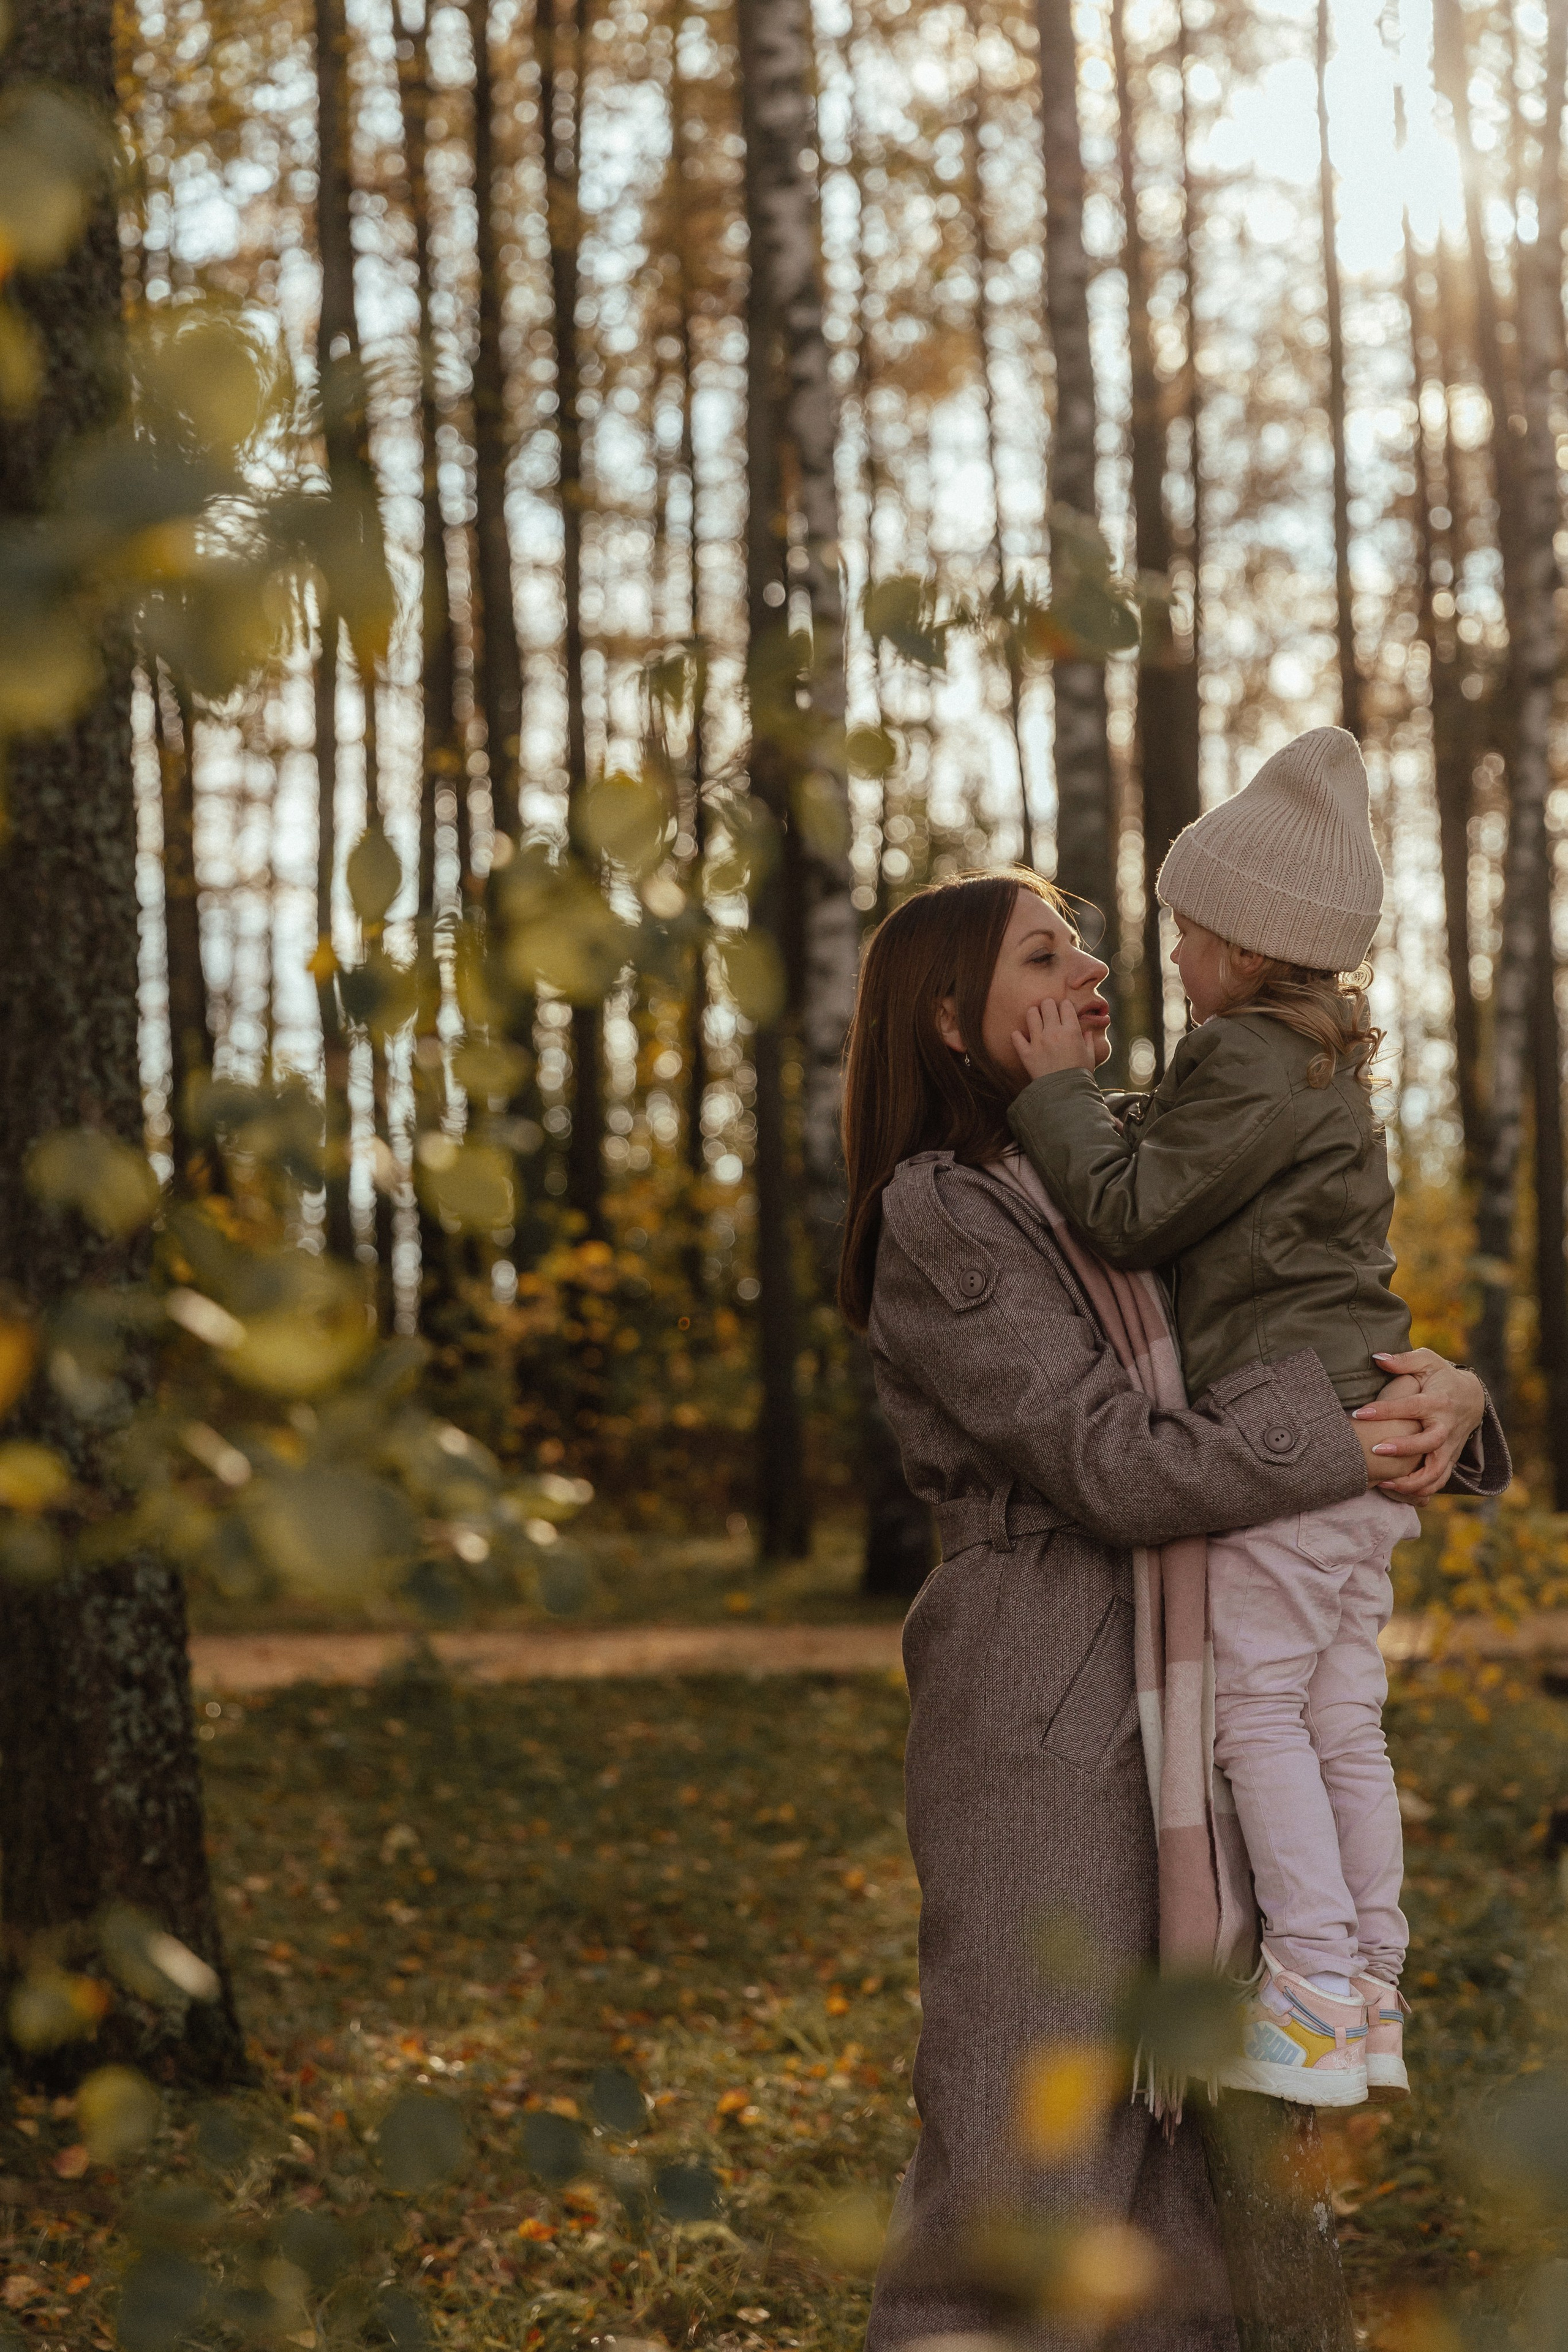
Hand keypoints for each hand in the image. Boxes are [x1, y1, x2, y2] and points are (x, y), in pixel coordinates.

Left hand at [1013, 999, 1094, 1080]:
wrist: (1066, 1094)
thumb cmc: (1080, 1075)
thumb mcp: (1090, 1056)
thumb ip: (1088, 1041)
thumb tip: (1087, 1033)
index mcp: (1072, 1031)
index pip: (1065, 1005)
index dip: (1065, 1006)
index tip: (1064, 1011)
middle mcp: (1054, 1032)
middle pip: (1047, 1004)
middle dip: (1048, 1005)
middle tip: (1048, 1012)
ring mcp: (1039, 1041)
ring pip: (1031, 1014)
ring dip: (1033, 1015)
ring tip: (1035, 1021)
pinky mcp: (1026, 1053)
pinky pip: (1016, 1036)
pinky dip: (1017, 1036)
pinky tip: (1022, 1038)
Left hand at [1351, 1349, 1485, 1501]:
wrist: (1473, 1399)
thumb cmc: (1442, 1377)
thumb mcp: (1427, 1361)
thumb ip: (1403, 1361)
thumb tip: (1377, 1357)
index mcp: (1438, 1402)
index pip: (1411, 1407)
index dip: (1385, 1410)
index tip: (1359, 1413)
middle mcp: (1446, 1427)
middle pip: (1429, 1443)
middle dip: (1403, 1448)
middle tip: (1375, 1448)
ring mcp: (1449, 1447)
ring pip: (1436, 1471)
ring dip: (1412, 1481)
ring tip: (1384, 1482)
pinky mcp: (1449, 1460)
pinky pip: (1438, 1481)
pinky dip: (1420, 1491)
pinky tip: (1395, 1490)